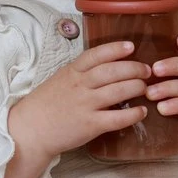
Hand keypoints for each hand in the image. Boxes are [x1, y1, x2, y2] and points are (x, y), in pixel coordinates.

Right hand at [10, 41, 150, 158]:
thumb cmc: (48, 103)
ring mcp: (85, 105)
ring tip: (146, 88)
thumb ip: (82, 71)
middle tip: (147, 70)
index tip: (131, 46)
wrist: (30, 130)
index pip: (96, 55)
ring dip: (136, 87)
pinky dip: (133, 114)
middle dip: (134, 68)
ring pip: (117, 91)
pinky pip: (116, 118)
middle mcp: (80, 85)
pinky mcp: (89, 125)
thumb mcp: (61, 79)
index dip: (115, 49)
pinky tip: (142, 111)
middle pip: (112, 71)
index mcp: (72, 71)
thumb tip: (108, 64)